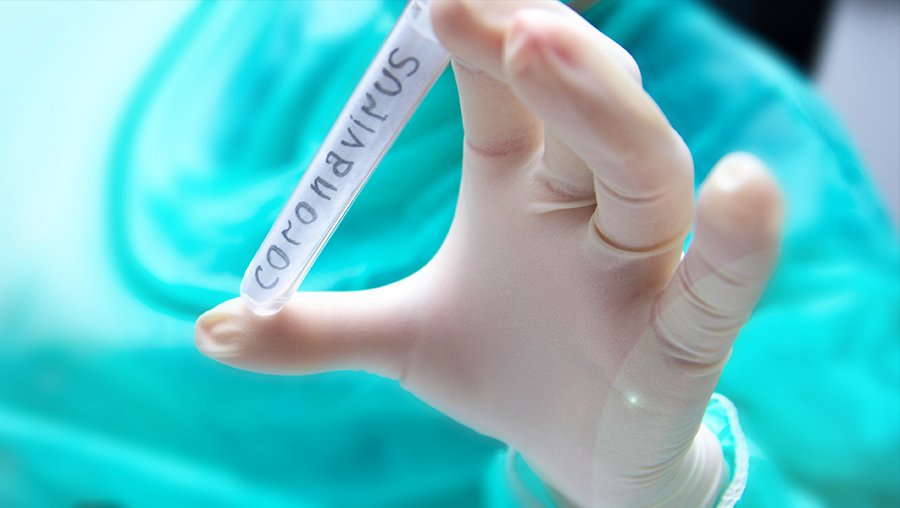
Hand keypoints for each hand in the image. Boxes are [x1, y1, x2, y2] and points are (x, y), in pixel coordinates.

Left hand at [194, 2, 783, 505]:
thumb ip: (315, 331)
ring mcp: (642, 268)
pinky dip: (739, 244)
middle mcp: (589, 209)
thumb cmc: (507, 372)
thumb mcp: (403, 342)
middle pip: (579, 110)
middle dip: (535, 51)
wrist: (582, 454)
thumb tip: (210, 329)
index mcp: (524, 189)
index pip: (506, 92)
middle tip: (470, 1)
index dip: (472, 37)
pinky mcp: (684, 339)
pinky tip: (743, 189)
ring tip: (544, 42)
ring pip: (643, 172)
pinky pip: (717, 289)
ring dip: (603, 108)